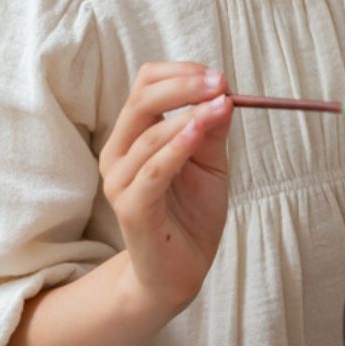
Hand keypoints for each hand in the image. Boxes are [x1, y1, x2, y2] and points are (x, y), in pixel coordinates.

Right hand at [99, 62, 233, 312]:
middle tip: (220, 83)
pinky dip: (175, 147)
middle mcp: (119, 154)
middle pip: (140, 101)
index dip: (180, 74)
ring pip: (147, 135)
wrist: (179, 270)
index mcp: (135, 136)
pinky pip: (151, 172)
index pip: (145, 86)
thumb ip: (214, 130)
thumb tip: (225, 93)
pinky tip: (197, 130)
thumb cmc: (193, 213)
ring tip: (220, 104)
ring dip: (187, 114)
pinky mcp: (131, 209)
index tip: (218, 76)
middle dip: (183, 86)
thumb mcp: (211, 163)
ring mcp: (121, 182)